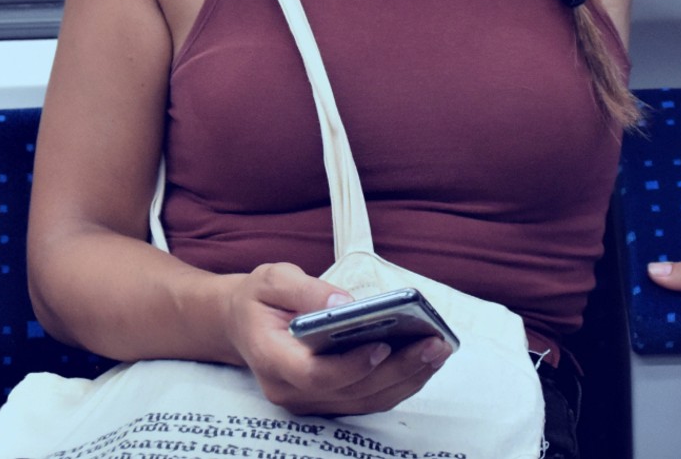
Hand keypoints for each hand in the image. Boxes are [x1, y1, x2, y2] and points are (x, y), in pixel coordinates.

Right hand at [222, 263, 451, 415]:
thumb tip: (344, 302)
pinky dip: (398, 382)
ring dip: (406, 378)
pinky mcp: (327, 400)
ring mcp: (309, 401)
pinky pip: (367, 398)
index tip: (384, 343)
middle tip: (434, 344)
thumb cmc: (259, 299)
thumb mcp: (271, 279)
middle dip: (397, 369)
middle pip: (350, 391)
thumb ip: (305, 290)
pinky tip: (424, 359)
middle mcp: (290, 390)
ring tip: (438, 349)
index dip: (351, 365)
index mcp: (272, 359)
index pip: (315, 374)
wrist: (241, 324)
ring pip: (365, 400)